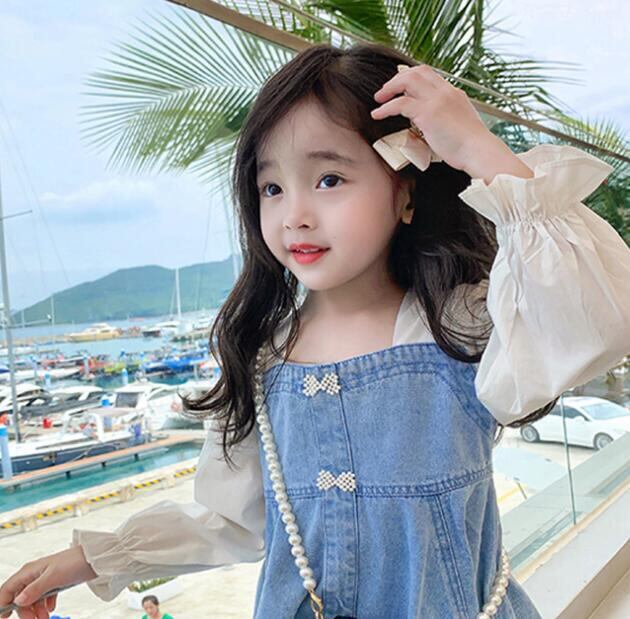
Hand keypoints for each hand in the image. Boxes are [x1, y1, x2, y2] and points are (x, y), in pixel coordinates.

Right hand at [0, 546, 96, 618]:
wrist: (95, 557)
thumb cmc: (74, 562)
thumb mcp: (53, 577)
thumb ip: (34, 590)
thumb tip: (18, 601)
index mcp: (30, 571)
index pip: (8, 589)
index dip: (2, 604)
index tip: (3, 618)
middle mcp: (35, 574)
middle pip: (20, 597)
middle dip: (24, 612)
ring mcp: (45, 578)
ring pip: (33, 599)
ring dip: (36, 611)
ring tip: (45, 618)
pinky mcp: (55, 582)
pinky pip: (44, 597)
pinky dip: (46, 605)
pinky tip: (51, 608)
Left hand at [371, 64, 495, 172]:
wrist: (478, 151)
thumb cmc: (470, 145)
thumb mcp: (460, 122)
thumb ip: (446, 116)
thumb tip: (433, 122)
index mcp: (453, 93)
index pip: (429, 74)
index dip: (411, 75)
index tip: (399, 84)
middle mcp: (445, 92)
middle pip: (417, 72)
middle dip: (397, 78)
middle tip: (385, 91)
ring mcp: (436, 101)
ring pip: (407, 81)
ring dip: (389, 88)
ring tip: (379, 99)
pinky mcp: (427, 114)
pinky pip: (400, 104)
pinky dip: (386, 108)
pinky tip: (378, 114)